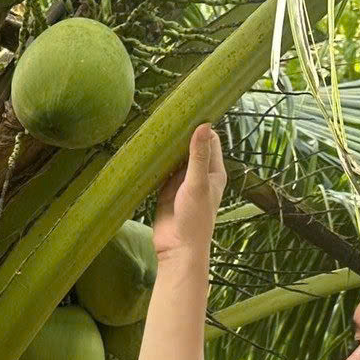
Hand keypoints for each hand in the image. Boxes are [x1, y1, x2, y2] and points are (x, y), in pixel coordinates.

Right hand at [152, 124, 226, 260]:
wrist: (177, 249)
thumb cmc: (194, 219)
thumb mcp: (197, 184)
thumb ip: (199, 156)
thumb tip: (204, 125)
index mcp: (214, 172)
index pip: (210, 140)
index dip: (201, 125)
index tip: (188, 110)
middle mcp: (199, 175)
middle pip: (191, 146)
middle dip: (181, 134)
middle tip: (166, 115)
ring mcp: (182, 183)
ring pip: (175, 158)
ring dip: (167, 148)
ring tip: (154, 129)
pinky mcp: (166, 191)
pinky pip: (161, 171)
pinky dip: (155, 162)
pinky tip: (146, 151)